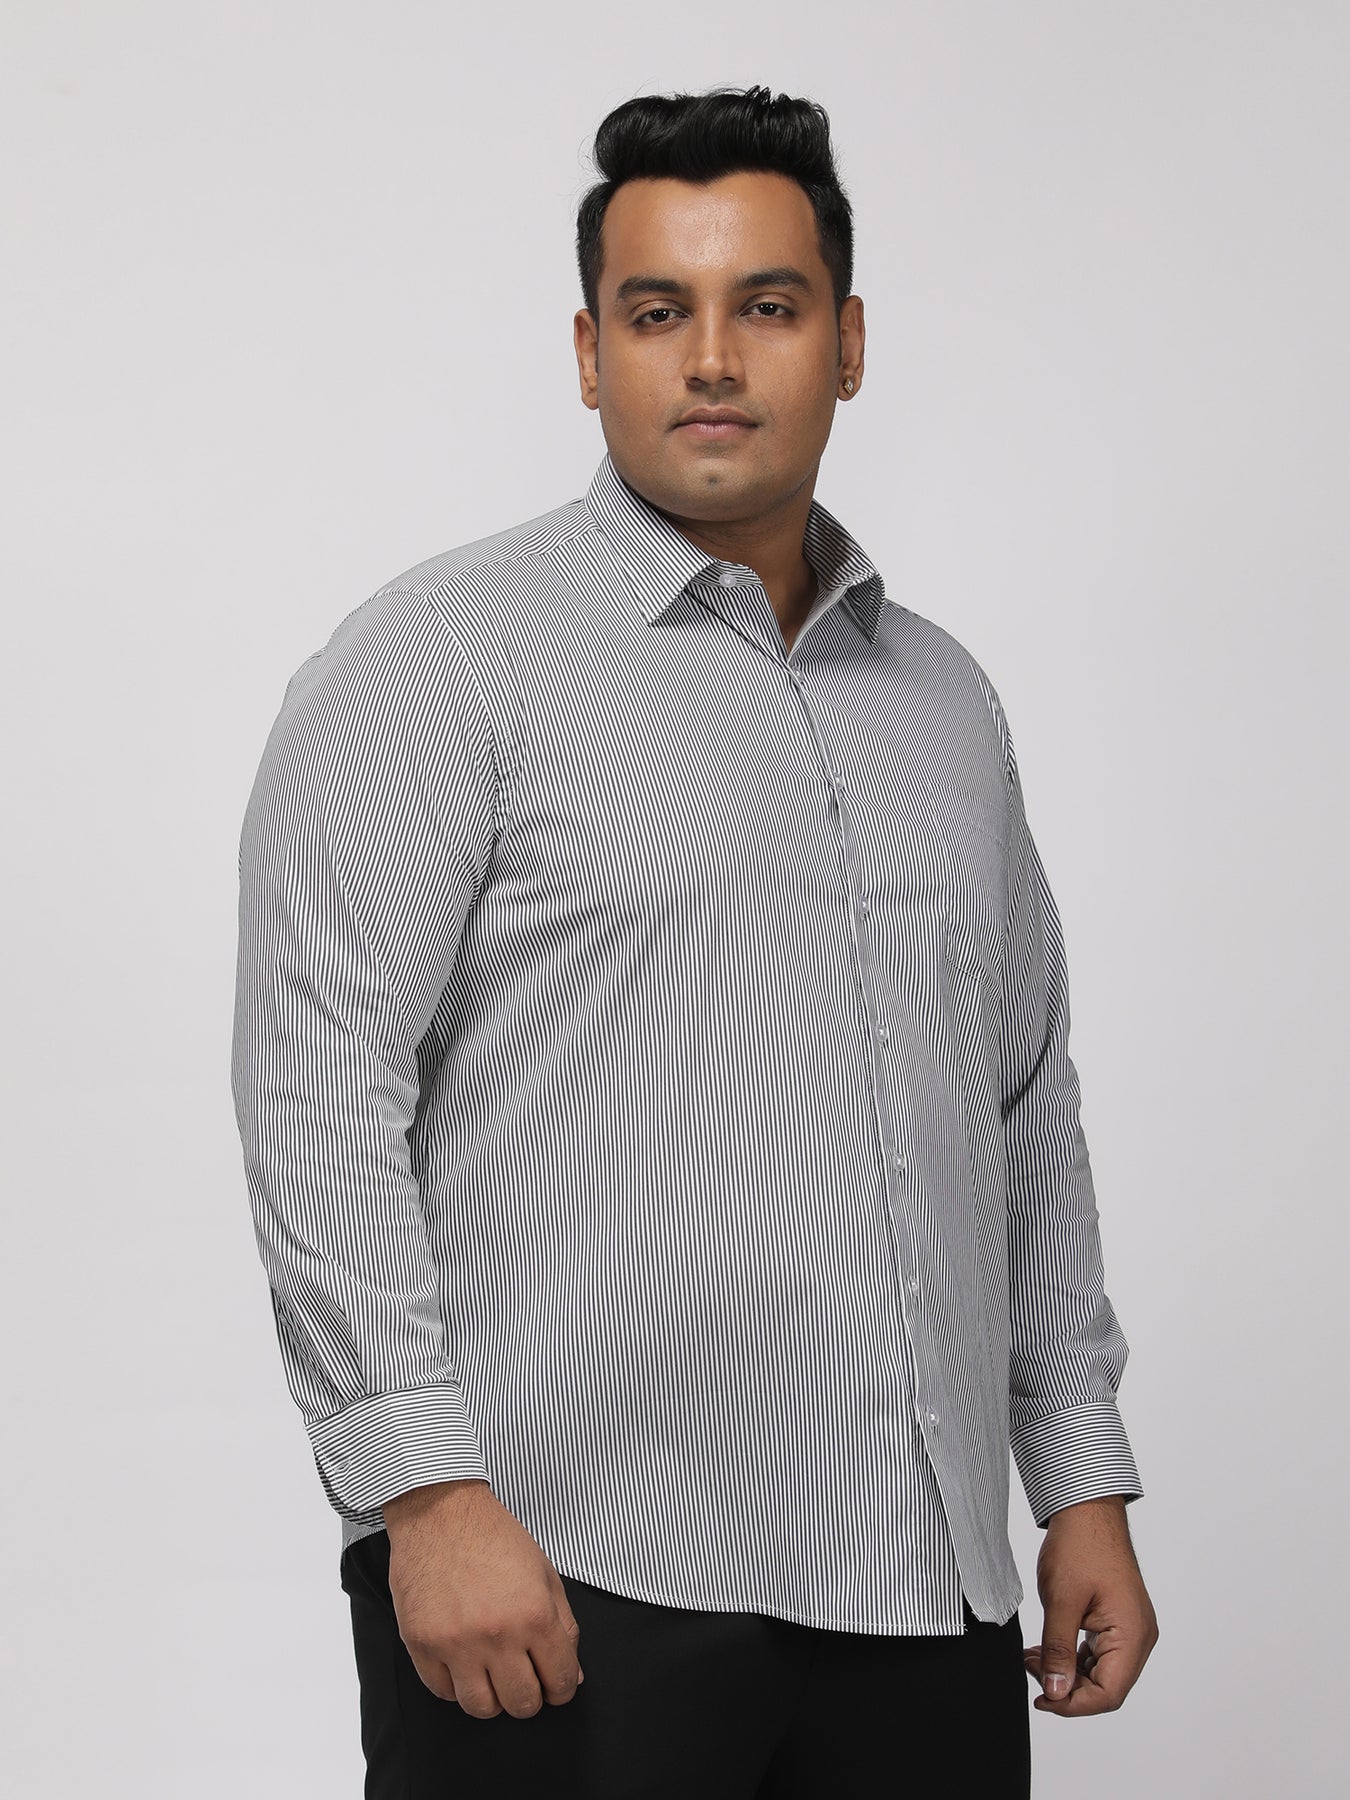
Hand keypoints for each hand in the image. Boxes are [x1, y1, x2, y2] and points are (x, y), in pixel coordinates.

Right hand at [381, 1478, 584, 1719]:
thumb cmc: (494, 1537)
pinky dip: (456, 1685)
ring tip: (492, 1673)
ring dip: (493, 1697)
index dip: (562, 1689)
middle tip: (523, 1678)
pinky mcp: (421, 1644)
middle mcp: (497, 1635)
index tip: (555, 1685)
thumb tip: (572, 1679)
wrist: (440, 1511)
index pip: (560, 1682)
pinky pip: (443, 1693)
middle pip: (522, 1704)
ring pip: (482, 1708)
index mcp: (535, 1615)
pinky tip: (463, 1662)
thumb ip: (564, 1627)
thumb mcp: (544, 1573)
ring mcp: (456, 1643)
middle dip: (530, 1697)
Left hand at [1023, 1495, 1157, 1717]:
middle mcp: (1138, 1637)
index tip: (1042, 1699)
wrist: (1087, 1509)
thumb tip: (1056, 1693)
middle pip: (1106, 1687)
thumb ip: (1058, 1651)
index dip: (1073, 1704)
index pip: (1108, 1694)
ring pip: (1100, 1672)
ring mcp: (1130, 1629)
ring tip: (1033, 1659)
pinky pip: (1098, 1653)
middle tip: (1032, 1670)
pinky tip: (1047, 1650)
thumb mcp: (1061, 1601)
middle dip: (1067, 1687)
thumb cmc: (1080, 1546)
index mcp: (1132, 1635)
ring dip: (1067, 1672)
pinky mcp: (1118, 1620)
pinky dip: (1072, 1656)